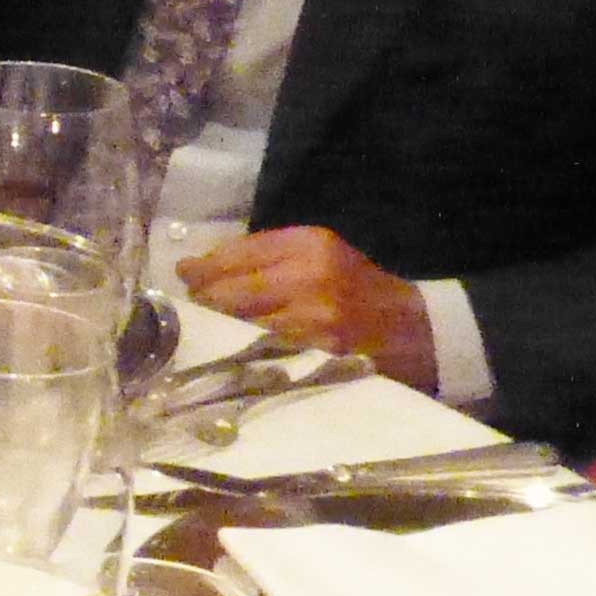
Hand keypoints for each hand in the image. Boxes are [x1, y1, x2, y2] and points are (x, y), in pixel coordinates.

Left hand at [177, 226, 437, 387]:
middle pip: (231, 289)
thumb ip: (267, 256)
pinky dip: (240, 349)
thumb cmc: (357, 289)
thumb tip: (199, 267)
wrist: (412, 330)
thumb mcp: (321, 255)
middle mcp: (310, 275)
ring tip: (204, 327)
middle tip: (188, 305)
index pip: (237, 253)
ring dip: (216, 326)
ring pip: (241, 322)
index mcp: (310, 243)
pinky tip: (230, 349)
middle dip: (203, 299)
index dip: (203, 267)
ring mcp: (313, 317)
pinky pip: (261, 349)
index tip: (183, 274)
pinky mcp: (316, 351)